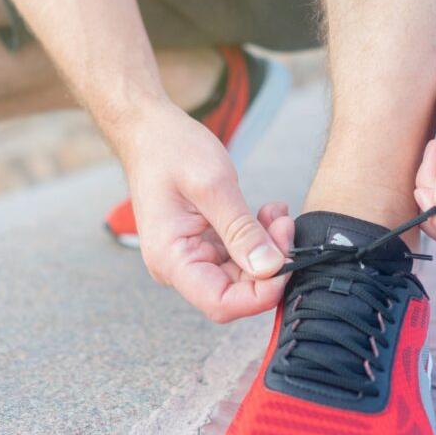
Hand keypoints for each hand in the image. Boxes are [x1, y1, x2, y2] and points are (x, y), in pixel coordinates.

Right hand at [119, 102, 293, 322]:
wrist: (149, 131)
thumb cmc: (170, 150)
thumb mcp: (213, 186)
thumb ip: (242, 231)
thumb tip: (271, 268)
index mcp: (171, 259)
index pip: (221, 303)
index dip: (260, 293)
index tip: (286, 261)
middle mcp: (178, 266)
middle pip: (236, 291)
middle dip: (269, 264)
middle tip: (284, 225)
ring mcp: (190, 257)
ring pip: (242, 275)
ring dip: (267, 248)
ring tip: (276, 214)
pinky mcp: (202, 245)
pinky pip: (237, 256)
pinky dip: (258, 239)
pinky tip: (267, 214)